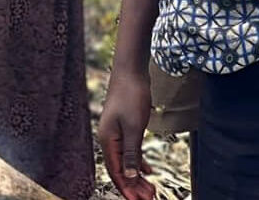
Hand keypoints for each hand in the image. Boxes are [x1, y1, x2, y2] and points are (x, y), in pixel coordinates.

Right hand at [98, 71, 156, 199]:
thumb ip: (131, 153)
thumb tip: (130, 176)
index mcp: (108, 140)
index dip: (127, 189)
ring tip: (151, 191)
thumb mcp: (134, 127)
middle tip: (150, 199)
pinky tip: (149, 172)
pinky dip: (139, 163)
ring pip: (126, 162)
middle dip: (134, 186)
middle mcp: (109, 139)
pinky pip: (130, 152)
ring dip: (138, 177)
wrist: (131, 71)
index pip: (116, 172)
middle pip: (120, 169)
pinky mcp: (125, 128)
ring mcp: (116, 133)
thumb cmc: (131, 96)